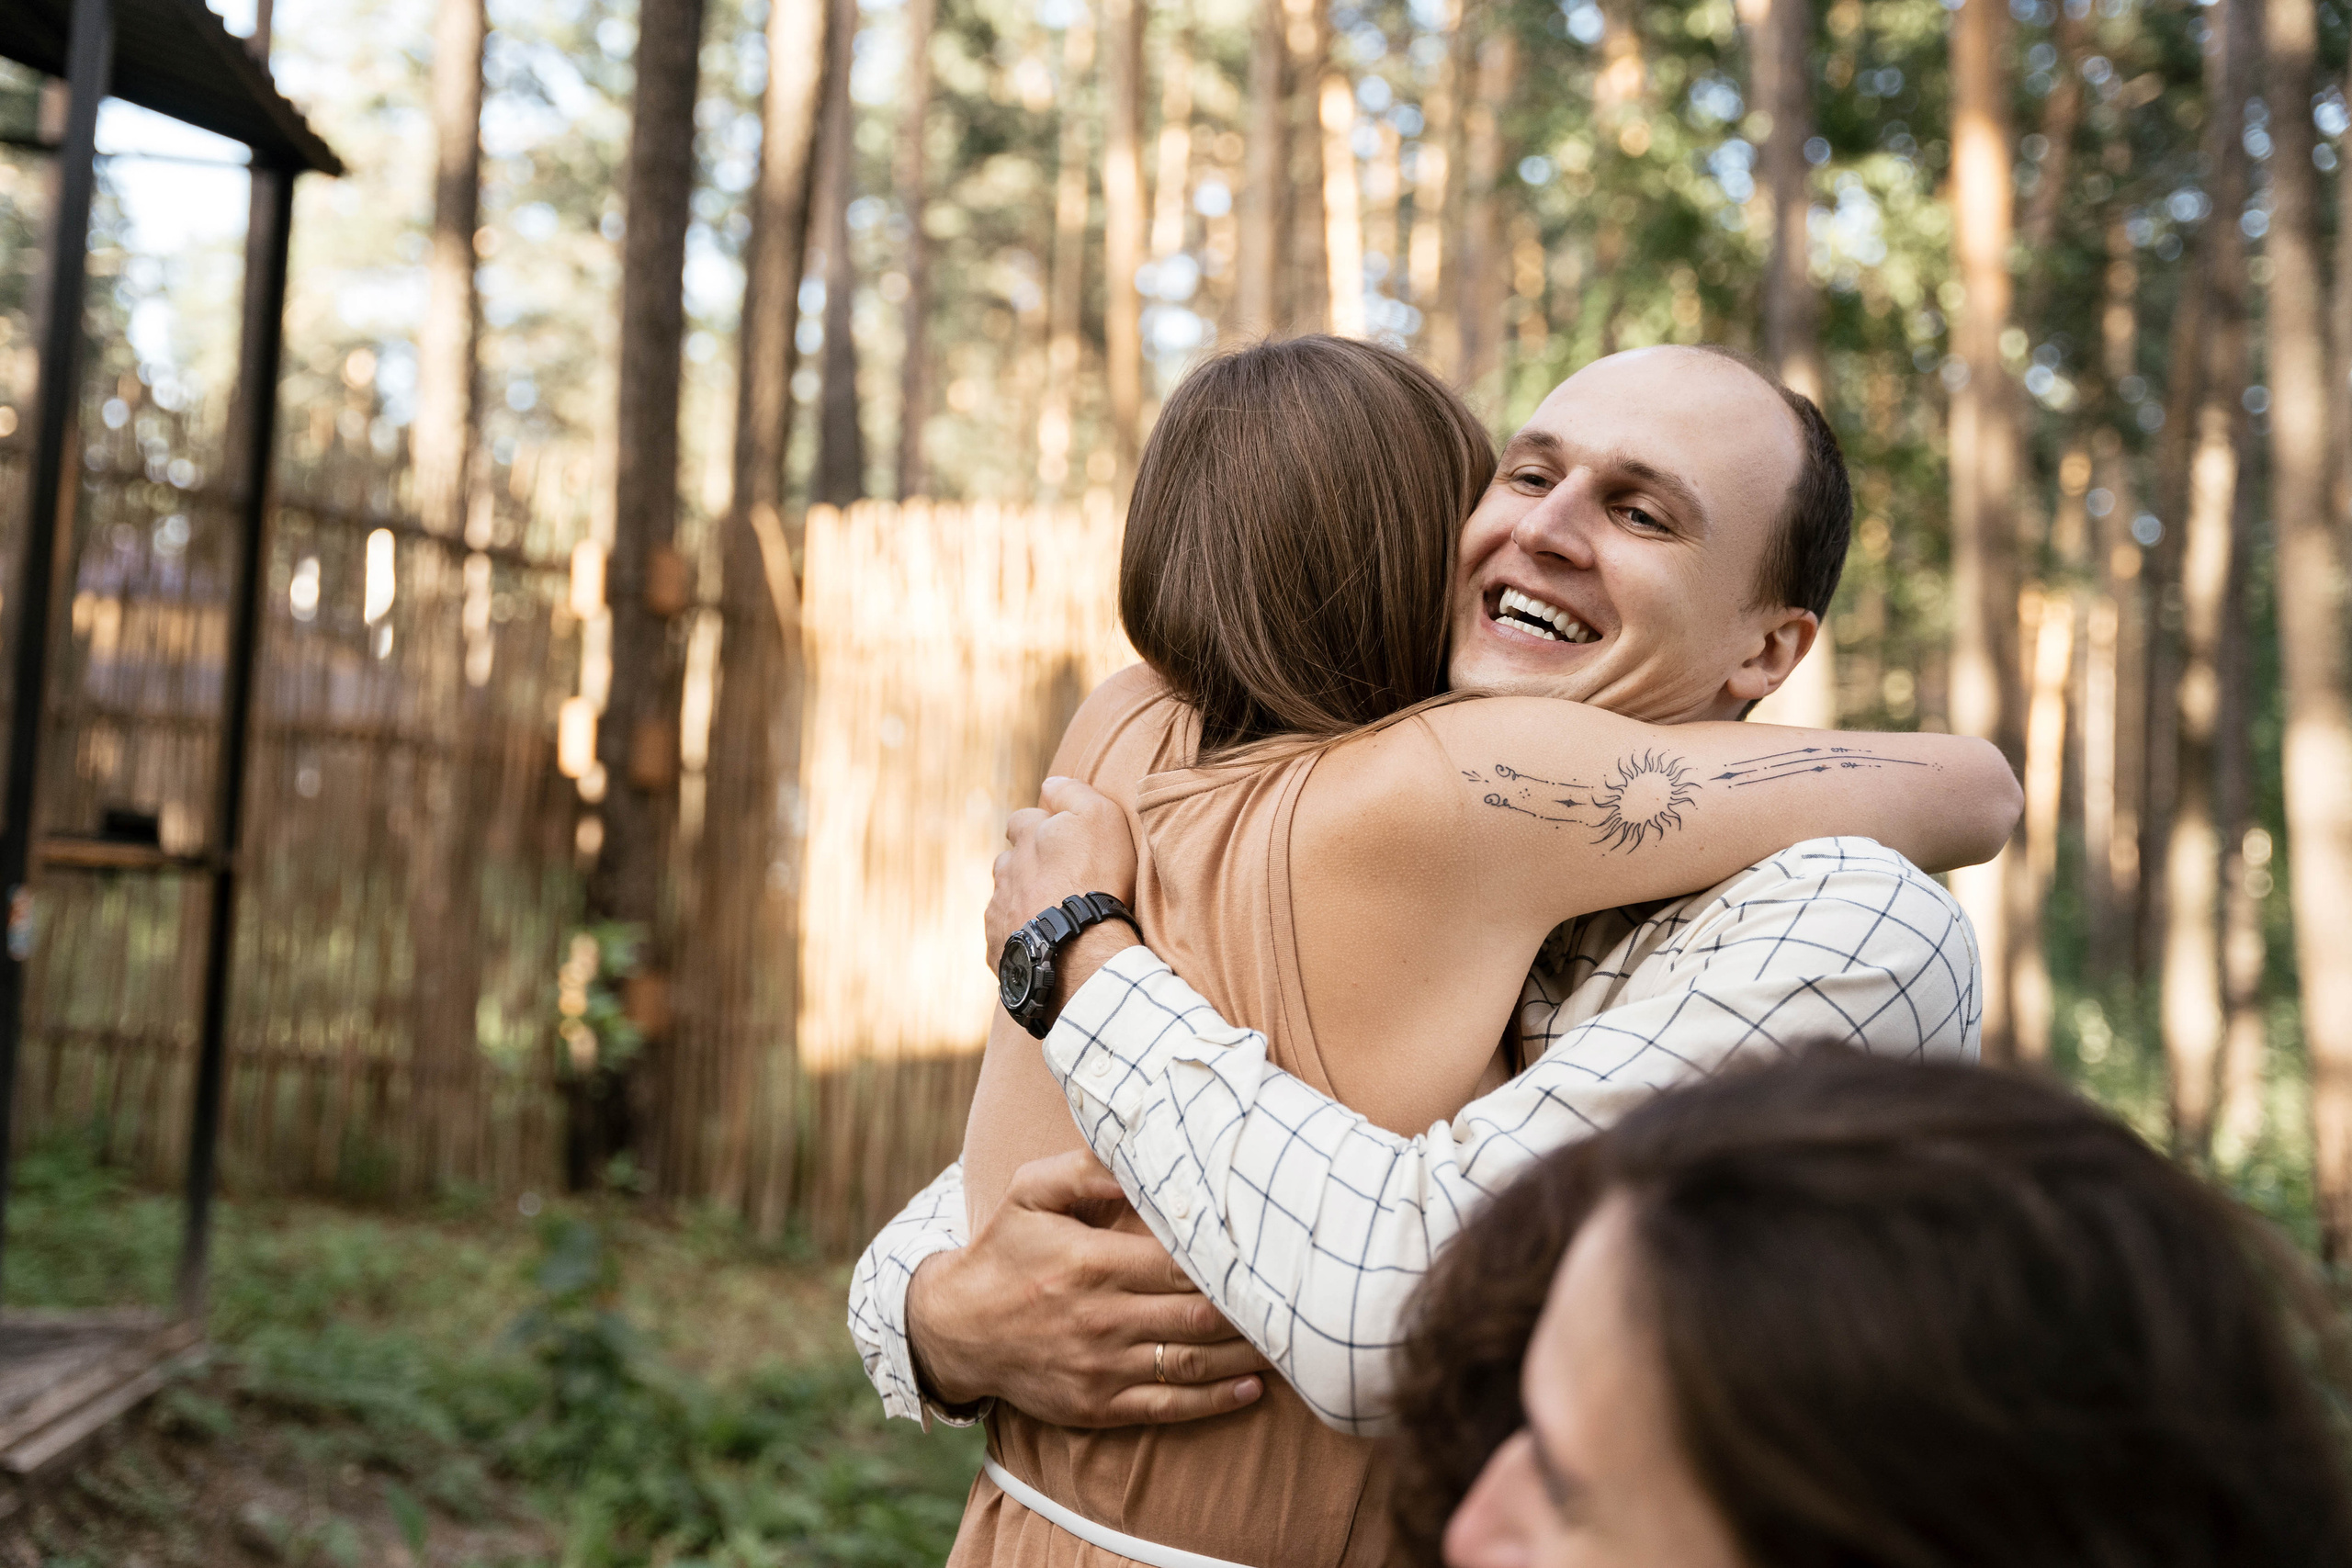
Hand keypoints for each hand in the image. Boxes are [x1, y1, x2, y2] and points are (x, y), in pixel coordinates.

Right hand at [906, 1150, 1267, 1425]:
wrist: (956, 1330)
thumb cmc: (1004, 1251)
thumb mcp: (1030, 1192)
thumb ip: (1086, 1169)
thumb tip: (1142, 1158)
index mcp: (1091, 1264)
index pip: (1179, 1265)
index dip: (1229, 1262)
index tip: (1270, 1251)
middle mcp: (1101, 1319)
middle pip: (1197, 1318)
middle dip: (1251, 1309)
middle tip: (1299, 1296)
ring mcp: (1101, 1367)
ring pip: (1191, 1364)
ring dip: (1246, 1355)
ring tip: (1291, 1341)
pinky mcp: (1098, 1405)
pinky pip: (1168, 1406)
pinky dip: (1215, 1400)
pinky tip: (1252, 1387)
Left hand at [985, 776, 1140, 970]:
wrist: (1080, 947)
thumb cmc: (1096, 879)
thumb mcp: (1099, 818)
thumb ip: (1073, 792)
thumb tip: (1049, 782)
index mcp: (1027, 837)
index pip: (1021, 821)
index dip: (1037, 827)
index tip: (1056, 840)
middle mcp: (1006, 870)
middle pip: (1009, 861)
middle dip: (1025, 866)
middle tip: (1056, 881)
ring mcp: (999, 910)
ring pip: (1005, 899)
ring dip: (1022, 902)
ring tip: (1050, 916)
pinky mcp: (998, 946)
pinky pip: (1005, 937)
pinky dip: (1020, 935)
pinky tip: (1043, 944)